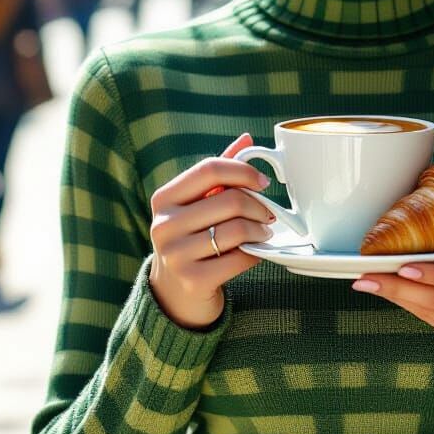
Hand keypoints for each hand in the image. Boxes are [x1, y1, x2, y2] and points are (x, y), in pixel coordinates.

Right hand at [148, 132, 276, 329]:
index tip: (263, 182)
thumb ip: (219, 172)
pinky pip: (239, 258)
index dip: (243, 171)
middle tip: (269, 214)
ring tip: (263, 233)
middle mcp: (165, 225)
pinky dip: (255, 253)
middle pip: (230, 200)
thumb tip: (247, 139)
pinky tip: (254, 252)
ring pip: (237, 229)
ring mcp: (176, 255)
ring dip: (260, 231)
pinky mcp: (193, 281)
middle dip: (259, 206)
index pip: (209, 168)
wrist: (174, 294)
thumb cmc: (192, 237)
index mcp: (165, 198)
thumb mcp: (197, 203)